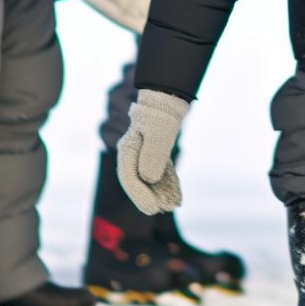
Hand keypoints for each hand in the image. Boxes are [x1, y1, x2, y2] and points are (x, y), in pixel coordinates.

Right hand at [116, 89, 189, 213]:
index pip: (129, 177)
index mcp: (127, 148)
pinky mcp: (154, 153)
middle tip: (163, 210)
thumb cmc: (161, 112)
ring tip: (173, 206)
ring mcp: (143, 154)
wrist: (168, 95)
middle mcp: (132, 153)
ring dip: (160, 193)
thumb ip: (154, 154)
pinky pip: (158, 173)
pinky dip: (167, 184)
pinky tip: (177, 195)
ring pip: (148, 179)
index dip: (140, 195)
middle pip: (138, 180)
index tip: (154, 209)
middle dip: (150, 197)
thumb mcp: (159, 131)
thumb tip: (149, 179)